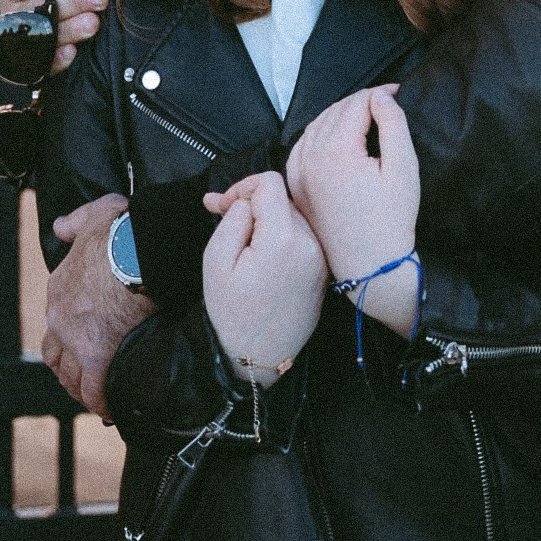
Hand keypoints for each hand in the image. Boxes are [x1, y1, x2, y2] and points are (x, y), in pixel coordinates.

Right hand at [0, 0, 107, 73]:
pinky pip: (40, 64)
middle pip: (37, 6)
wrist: (47, 24)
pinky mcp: (30, 62)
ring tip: (94, 23)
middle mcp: (14, 9)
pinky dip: (56, 59)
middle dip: (73, 1)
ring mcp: (20, 36)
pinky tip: (72, 53)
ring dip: (70, 28)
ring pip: (41, 33)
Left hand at [43, 194, 154, 418]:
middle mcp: (60, 317)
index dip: (69, 332)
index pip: (57, 318)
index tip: (85, 339)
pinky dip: (101, 401)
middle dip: (68, 366)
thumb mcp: (95, 215)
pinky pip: (95, 389)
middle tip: (86, 374)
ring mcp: (75, 339)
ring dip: (82, 388)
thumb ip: (76, 221)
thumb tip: (61, 226)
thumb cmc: (123, 232)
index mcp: (60, 286)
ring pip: (71, 376)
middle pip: (55, 354)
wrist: (138, 251)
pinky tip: (111, 408)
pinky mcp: (97, 356)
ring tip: (99, 395)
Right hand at [202, 172, 326, 384]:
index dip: (241, 187)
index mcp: (284, 238)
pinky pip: (302, 236)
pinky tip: (262, 256)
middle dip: (253, 205)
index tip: (220, 206)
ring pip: (292, 216)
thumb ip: (233, 219)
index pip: (270, 182)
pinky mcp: (324, 268)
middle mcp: (311, 243)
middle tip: (222, 218)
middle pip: (282, 198)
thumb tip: (247, 199)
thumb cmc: (232, 313)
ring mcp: (321, 256)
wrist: (259, 358)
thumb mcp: (216, 261)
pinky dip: (282, 237)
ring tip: (242, 245)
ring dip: (268, 221)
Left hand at [286, 86, 420, 338]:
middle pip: (336, 110)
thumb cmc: (391, 222)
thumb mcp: (403, 168)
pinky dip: (323, 132)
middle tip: (387, 103)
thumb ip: (393, 124)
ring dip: (342, 114)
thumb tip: (381, 98)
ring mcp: (299, 173)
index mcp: (335, 152)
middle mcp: (310, 159)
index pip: (357, 103)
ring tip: (368, 116)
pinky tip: (341, 136)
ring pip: (318, 124)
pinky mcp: (297, 185)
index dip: (380, 94)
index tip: (398, 93)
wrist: (370, 266)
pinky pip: (305, 144)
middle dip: (362, 101)